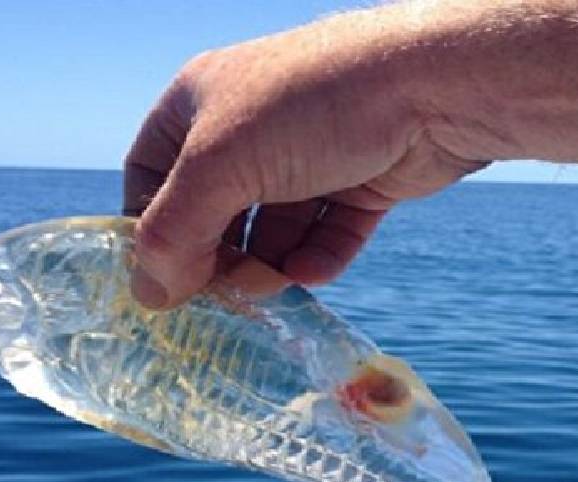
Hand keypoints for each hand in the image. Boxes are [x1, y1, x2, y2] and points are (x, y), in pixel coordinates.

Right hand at [123, 8, 486, 308]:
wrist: (429, 85)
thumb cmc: (310, 106)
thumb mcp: (219, 166)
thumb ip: (173, 233)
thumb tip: (148, 296)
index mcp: (201, 103)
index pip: (151, 173)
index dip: (149, 227)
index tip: (158, 280)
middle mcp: (251, 127)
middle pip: (214, 211)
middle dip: (216, 257)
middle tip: (221, 299)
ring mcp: (310, 154)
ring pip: (274, 230)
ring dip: (269, 266)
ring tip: (272, 291)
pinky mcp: (362, 181)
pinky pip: (327, 234)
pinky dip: (317, 258)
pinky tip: (310, 274)